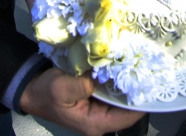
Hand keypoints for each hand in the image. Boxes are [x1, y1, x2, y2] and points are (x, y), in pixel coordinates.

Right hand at [19, 68, 143, 135]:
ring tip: (141, 61)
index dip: (142, 101)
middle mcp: (102, 120)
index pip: (128, 117)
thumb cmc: (46, 93)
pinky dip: (119, 78)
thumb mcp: (62, 88)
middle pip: (128, 107)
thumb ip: (84, 84)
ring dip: (129, 81)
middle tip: (149, 66)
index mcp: (96, 123)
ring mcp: (100, 110)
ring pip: (123, 97)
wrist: (32, 90)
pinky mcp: (98, 99)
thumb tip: (105, 73)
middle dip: (137, 88)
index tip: (153, 81)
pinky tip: (125, 62)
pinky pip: (114, 90)